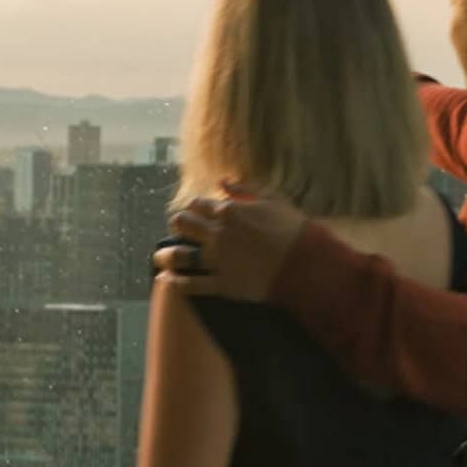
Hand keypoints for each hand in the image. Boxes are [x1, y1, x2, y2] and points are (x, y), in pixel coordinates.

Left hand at [157, 189, 305, 302]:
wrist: (305, 265)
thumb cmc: (293, 229)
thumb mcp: (272, 199)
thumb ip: (244, 189)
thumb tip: (222, 181)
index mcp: (229, 211)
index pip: (198, 204)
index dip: (195, 207)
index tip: (196, 210)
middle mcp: (218, 234)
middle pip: (184, 225)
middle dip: (179, 225)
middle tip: (180, 228)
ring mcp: (217, 260)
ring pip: (180, 256)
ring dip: (166, 255)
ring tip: (161, 257)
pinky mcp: (221, 284)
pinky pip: (191, 284)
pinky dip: (176, 283)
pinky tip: (167, 280)